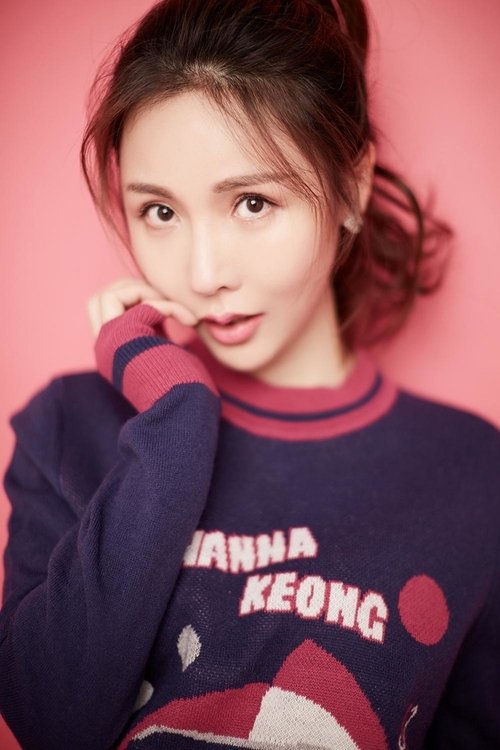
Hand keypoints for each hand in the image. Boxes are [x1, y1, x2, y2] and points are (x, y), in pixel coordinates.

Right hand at [88, 278, 217, 411]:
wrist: (183, 411)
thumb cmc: (183, 390)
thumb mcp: (162, 355)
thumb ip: (152, 333)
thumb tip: (160, 308)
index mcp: (112, 353)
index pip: (106, 312)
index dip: (134, 302)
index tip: (166, 313)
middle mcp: (104, 347)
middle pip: (99, 298)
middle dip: (132, 289)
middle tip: (162, 302)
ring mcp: (110, 342)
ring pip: (109, 294)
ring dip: (145, 292)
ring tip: (172, 309)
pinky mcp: (125, 337)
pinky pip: (145, 303)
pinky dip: (170, 305)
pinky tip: (189, 320)